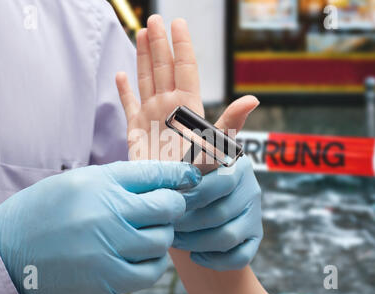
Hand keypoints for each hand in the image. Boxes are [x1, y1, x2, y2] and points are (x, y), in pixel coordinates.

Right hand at [0, 161, 201, 293]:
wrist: (8, 250)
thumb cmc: (47, 210)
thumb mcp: (81, 181)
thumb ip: (123, 179)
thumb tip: (166, 179)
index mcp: (100, 184)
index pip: (155, 173)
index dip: (181, 173)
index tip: (191, 176)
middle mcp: (107, 214)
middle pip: (168, 207)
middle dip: (173, 205)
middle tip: (163, 207)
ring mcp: (108, 250)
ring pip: (163, 240)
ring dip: (162, 234)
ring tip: (146, 231)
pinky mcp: (107, 279)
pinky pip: (151, 271)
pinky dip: (154, 261)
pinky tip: (140, 254)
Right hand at [116, 15, 258, 162]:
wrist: (171, 192)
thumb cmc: (197, 174)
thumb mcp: (217, 146)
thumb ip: (232, 121)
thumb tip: (253, 99)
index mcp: (188, 107)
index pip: (185, 69)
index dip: (182, 46)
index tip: (179, 23)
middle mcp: (169, 107)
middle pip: (164, 68)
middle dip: (160, 44)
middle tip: (155, 19)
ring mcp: (151, 116)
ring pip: (146, 79)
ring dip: (144, 57)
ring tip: (143, 34)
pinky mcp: (135, 129)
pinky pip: (128, 104)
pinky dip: (123, 90)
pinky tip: (121, 75)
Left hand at [172, 156, 262, 270]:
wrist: (206, 194)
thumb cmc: (189, 176)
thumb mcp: (186, 161)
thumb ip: (179, 161)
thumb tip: (163, 161)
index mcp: (237, 166)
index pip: (221, 182)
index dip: (193, 195)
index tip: (169, 201)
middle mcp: (251, 190)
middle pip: (221, 213)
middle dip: (187, 223)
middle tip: (166, 224)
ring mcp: (255, 214)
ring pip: (228, 237)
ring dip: (196, 242)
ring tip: (174, 239)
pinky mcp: (255, 236)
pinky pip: (241, 257)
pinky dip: (216, 261)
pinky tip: (195, 255)